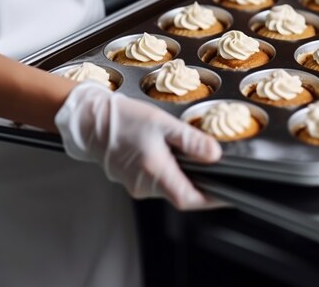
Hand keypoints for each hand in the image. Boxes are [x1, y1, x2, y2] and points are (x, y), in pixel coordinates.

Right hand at [55, 83, 221, 209]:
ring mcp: (136, 185)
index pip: (189, 198)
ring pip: (169, 187)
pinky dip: (169, 171)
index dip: (212, 198)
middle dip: (199, 183)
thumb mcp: (163, 123)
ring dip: (183, 175)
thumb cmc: (124, 119)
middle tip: (215, 168)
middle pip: (180, 194)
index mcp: (154, 172)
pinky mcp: (131, 180)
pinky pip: (157, 181)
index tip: (228, 192)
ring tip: (192, 154)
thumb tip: (214, 154)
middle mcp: (144, 186)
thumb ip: (190, 140)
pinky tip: (170, 153)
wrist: (91, 121)